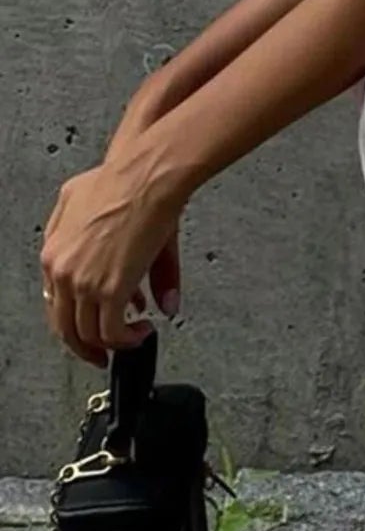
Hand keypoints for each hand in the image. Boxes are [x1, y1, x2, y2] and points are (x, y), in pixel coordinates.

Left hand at [39, 84, 185, 367]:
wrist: (146, 176)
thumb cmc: (124, 182)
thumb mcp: (98, 212)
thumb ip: (102, 248)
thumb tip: (119, 270)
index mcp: (52, 254)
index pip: (54, 302)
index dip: (74, 319)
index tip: (90, 325)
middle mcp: (61, 272)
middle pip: (66, 326)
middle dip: (85, 346)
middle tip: (102, 353)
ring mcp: (83, 283)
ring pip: (89, 333)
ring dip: (112, 343)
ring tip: (134, 336)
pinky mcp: (111, 290)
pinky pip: (113, 332)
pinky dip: (128, 339)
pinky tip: (143, 330)